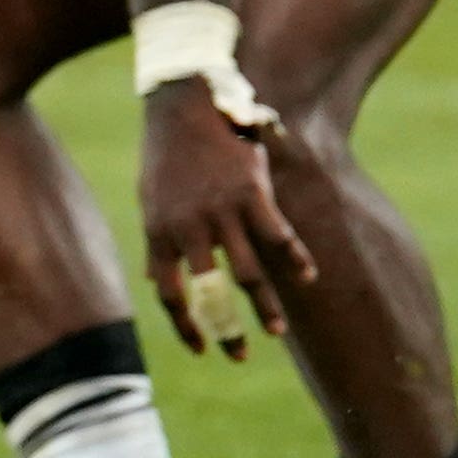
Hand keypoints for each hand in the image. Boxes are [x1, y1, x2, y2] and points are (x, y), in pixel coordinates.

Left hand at [137, 84, 313, 356]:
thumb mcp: (149, 200)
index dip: (185, 326)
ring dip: (265, 306)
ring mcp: (223, 211)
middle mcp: (190, 228)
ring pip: (248, 272)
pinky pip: (278, 236)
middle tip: (239, 353)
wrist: (183, 104)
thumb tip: (154, 279)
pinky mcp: (253, 192)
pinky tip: (308, 278)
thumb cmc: (165, 154)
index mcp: (160, 232)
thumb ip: (157, 241)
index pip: (170, 294)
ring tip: (277, 332)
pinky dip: (295, 259)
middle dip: (227, 329)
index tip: (200, 348)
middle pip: (211, 293)